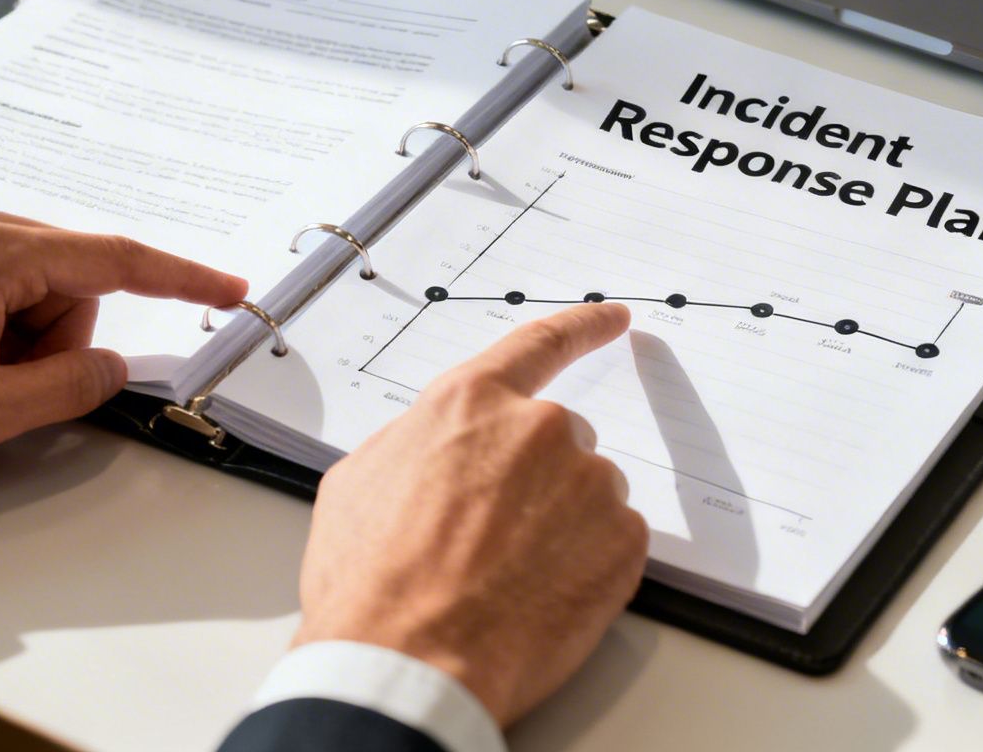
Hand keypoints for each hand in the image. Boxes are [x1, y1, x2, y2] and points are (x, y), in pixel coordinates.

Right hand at [294, 303, 646, 727]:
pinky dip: (585, 565)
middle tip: (488, 538)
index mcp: (471, 404)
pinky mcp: (624, 542)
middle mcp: (540, 430)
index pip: (541, 344)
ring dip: (559, 525)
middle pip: (557, 440)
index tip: (615, 317)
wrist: (409, 664)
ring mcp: (590, 485)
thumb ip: (416, 442)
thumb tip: (438, 446)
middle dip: (532, 481)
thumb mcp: (359, 482)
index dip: (582, 327)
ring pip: (585, 494)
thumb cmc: (372, 582)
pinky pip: (612, 541)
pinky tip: (539, 595)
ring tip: (505, 577)